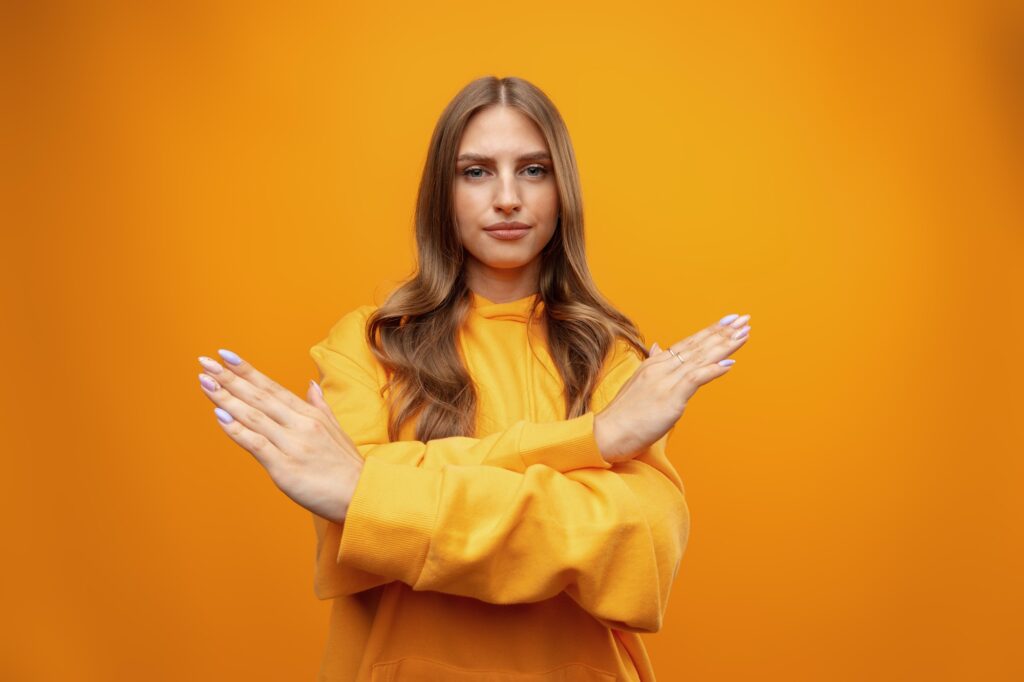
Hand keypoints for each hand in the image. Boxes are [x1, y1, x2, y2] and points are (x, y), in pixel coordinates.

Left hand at [196, 349, 363, 523]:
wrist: (362, 495)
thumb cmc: (347, 466)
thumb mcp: (336, 429)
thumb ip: (319, 406)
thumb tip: (310, 384)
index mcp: (310, 414)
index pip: (272, 387)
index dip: (247, 371)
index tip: (225, 355)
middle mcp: (300, 425)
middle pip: (259, 396)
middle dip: (229, 378)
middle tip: (205, 362)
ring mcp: (292, 445)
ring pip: (254, 416)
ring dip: (226, 398)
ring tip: (205, 382)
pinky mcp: (285, 467)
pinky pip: (256, 444)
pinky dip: (237, 429)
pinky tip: (219, 416)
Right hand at [594, 313, 750, 462]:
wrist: (607, 433)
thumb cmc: (624, 414)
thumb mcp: (638, 383)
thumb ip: (652, 365)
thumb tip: (658, 348)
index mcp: (655, 364)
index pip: (688, 343)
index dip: (710, 331)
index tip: (730, 320)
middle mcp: (661, 367)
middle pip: (698, 346)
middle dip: (723, 332)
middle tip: (744, 319)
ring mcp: (665, 381)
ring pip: (700, 358)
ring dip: (724, 345)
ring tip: (743, 333)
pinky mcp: (670, 398)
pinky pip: (695, 379)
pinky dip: (713, 369)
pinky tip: (730, 363)